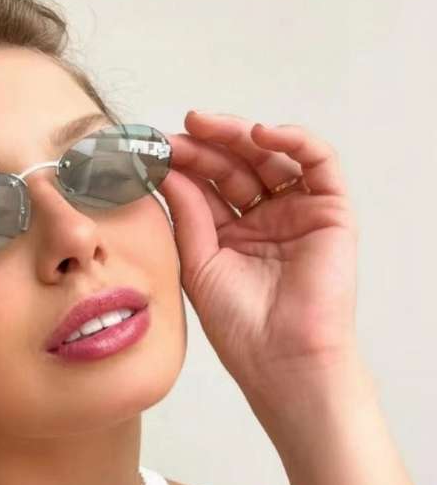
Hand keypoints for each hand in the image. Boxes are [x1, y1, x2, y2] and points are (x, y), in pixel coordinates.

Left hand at [158, 111, 360, 396]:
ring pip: (271, 158)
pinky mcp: (331, 211)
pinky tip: (260, 134)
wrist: (281, 358)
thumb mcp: (198, 263)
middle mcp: (263, 219)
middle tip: (178, 132)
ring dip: (239, 136)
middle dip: (205, 146)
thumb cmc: (240, 325)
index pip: (206, 186)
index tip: (154, 149)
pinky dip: (294, 141)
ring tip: (205, 126)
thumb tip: (166, 172)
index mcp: (229, 234)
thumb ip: (187, 215)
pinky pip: (319, 163)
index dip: (183, 165)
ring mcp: (297, 213)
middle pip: (235, 167)